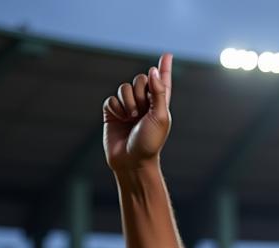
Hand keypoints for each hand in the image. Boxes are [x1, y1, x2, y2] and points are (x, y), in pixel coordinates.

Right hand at [103, 54, 172, 173]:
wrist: (132, 161)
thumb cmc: (150, 143)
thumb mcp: (160, 117)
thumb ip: (158, 93)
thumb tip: (153, 70)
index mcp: (159, 105)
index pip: (162, 82)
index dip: (164, 69)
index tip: (167, 55)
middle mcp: (144, 104)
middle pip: (139, 79)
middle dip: (140, 92)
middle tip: (142, 112)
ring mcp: (127, 107)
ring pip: (124, 88)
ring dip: (128, 102)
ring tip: (131, 119)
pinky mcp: (113, 112)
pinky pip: (111, 99)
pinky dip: (116, 108)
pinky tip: (120, 120)